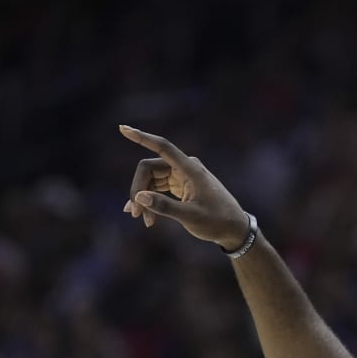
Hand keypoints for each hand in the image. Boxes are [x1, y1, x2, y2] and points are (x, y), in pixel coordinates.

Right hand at [119, 126, 249, 248]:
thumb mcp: (191, 217)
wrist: (234, 229)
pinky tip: (145, 215)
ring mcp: (182, 176)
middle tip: (136, 214)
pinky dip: (151, 200)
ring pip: (151, 180)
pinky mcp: (180, 185)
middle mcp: (185, 167)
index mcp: (190, 169)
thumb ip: (165, 207)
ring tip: (144, 220)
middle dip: (139, 189)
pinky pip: (158, 187)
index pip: (162, 146)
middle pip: (149, 169)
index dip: (142, 137)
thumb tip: (139, 197)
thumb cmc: (217, 222)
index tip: (123, 128)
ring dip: (144, 198)